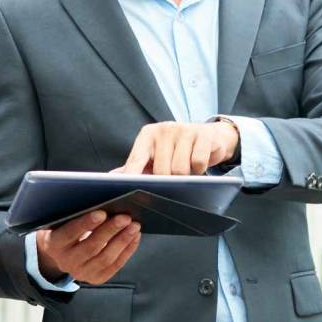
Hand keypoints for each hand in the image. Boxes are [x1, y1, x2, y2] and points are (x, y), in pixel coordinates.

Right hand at [35, 210, 141, 284]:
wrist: (61, 251)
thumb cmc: (65, 227)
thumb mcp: (63, 219)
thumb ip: (76, 212)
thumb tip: (103, 201)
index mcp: (54, 243)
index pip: (70, 233)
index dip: (86, 223)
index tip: (102, 213)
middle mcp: (66, 261)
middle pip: (91, 247)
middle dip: (110, 231)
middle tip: (125, 217)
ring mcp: (81, 272)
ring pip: (105, 258)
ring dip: (123, 240)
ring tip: (134, 225)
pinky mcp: (96, 278)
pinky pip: (115, 265)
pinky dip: (127, 250)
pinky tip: (135, 236)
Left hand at [119, 120, 238, 175]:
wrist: (209, 136)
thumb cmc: (176, 150)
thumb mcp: (155, 154)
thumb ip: (135, 166)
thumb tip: (112, 178)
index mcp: (147, 135)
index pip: (136, 160)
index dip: (132, 178)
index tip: (128, 192)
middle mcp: (164, 129)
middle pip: (161, 171)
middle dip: (167, 181)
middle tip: (172, 179)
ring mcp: (184, 130)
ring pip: (180, 170)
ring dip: (185, 178)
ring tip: (186, 170)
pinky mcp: (203, 135)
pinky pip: (198, 163)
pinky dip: (199, 170)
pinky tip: (198, 164)